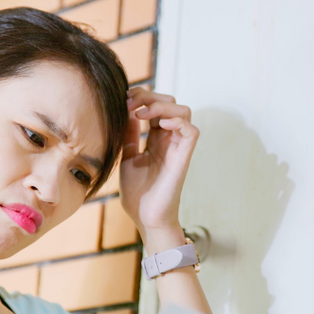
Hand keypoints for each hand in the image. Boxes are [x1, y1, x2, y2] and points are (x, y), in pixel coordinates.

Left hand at [119, 88, 198, 243]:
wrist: (146, 217)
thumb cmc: (138, 194)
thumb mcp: (128, 157)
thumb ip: (129, 136)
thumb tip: (125, 112)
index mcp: (156, 139)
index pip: (156, 105)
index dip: (141, 97)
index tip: (122, 100)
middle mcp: (170, 140)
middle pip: (170, 101)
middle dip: (149, 96)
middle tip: (129, 104)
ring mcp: (178, 147)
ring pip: (183, 111)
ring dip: (161, 105)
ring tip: (141, 114)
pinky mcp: (184, 157)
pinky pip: (191, 131)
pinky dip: (177, 121)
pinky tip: (158, 125)